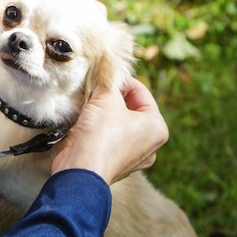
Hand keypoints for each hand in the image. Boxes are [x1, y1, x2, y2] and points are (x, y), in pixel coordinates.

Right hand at [51, 77, 168, 184]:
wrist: (80, 171)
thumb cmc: (100, 135)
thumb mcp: (105, 98)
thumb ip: (108, 80)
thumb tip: (106, 65)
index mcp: (157, 128)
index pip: (141, 93)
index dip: (122, 80)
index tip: (105, 74)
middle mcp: (150, 145)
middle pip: (130, 109)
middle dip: (112, 97)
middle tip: (96, 88)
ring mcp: (132, 158)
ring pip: (118, 124)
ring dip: (104, 112)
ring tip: (88, 103)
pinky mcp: (114, 165)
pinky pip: (109, 139)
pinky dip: (98, 129)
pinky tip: (84, 121)